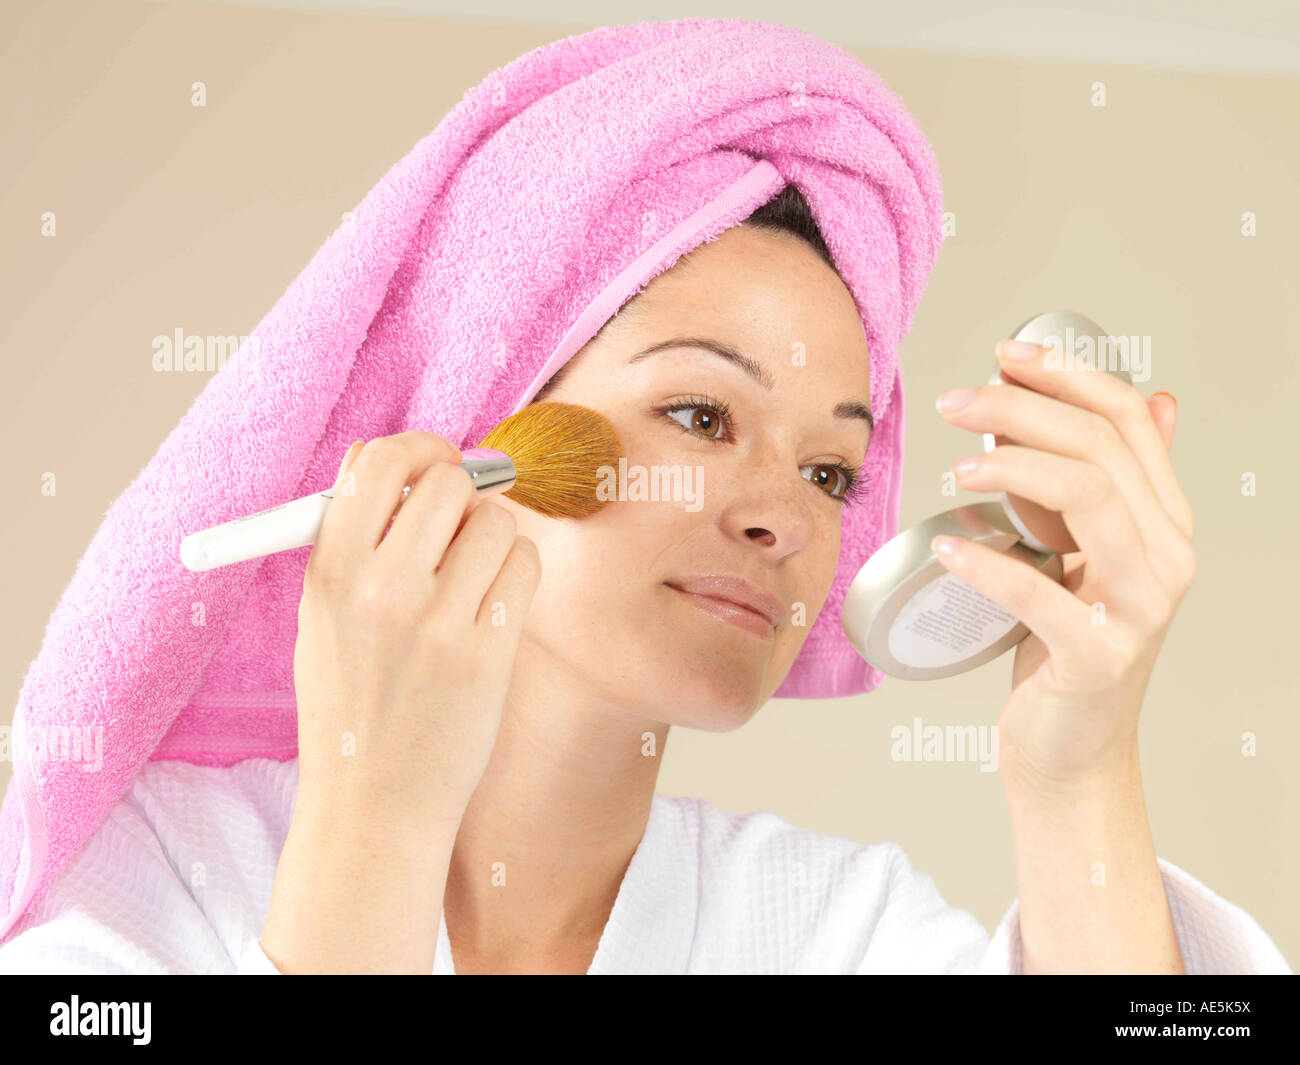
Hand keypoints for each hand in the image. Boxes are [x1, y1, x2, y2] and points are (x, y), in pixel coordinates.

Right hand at [292, 431, 542, 827]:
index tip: (437, 466)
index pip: (379, 461)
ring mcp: (436, 621)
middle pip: (448, 481)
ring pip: (497, 521)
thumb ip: (350, 538)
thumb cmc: (351, 703)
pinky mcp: (486, 653)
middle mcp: (381, 588)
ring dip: (496, 537)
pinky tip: (498, 603)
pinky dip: (520, 573)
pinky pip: (525, 567)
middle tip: (462, 523)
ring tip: (477, 576)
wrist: (373, 802)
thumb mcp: (323, 617)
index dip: (420, 450)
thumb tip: (390, 458)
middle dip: (464, 493)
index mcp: (329, 571)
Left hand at [933, 341, 1195, 792]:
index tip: (1005, 353)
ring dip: (1013, 465)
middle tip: (955, 402)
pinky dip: (990, 565)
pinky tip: (947, 549)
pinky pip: (1044, 595)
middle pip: (1100, 447)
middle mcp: (1167, 557)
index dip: (1067, 373)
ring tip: (954, 468)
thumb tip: (1152, 402)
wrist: (1073, 750)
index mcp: (1166, 522)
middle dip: (1022, 408)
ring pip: (1089, 496)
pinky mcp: (1099, 657)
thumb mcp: (1089, 555)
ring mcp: (1140, 608)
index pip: (1127, 419)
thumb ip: (1109, 486)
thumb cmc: (1067, 647)